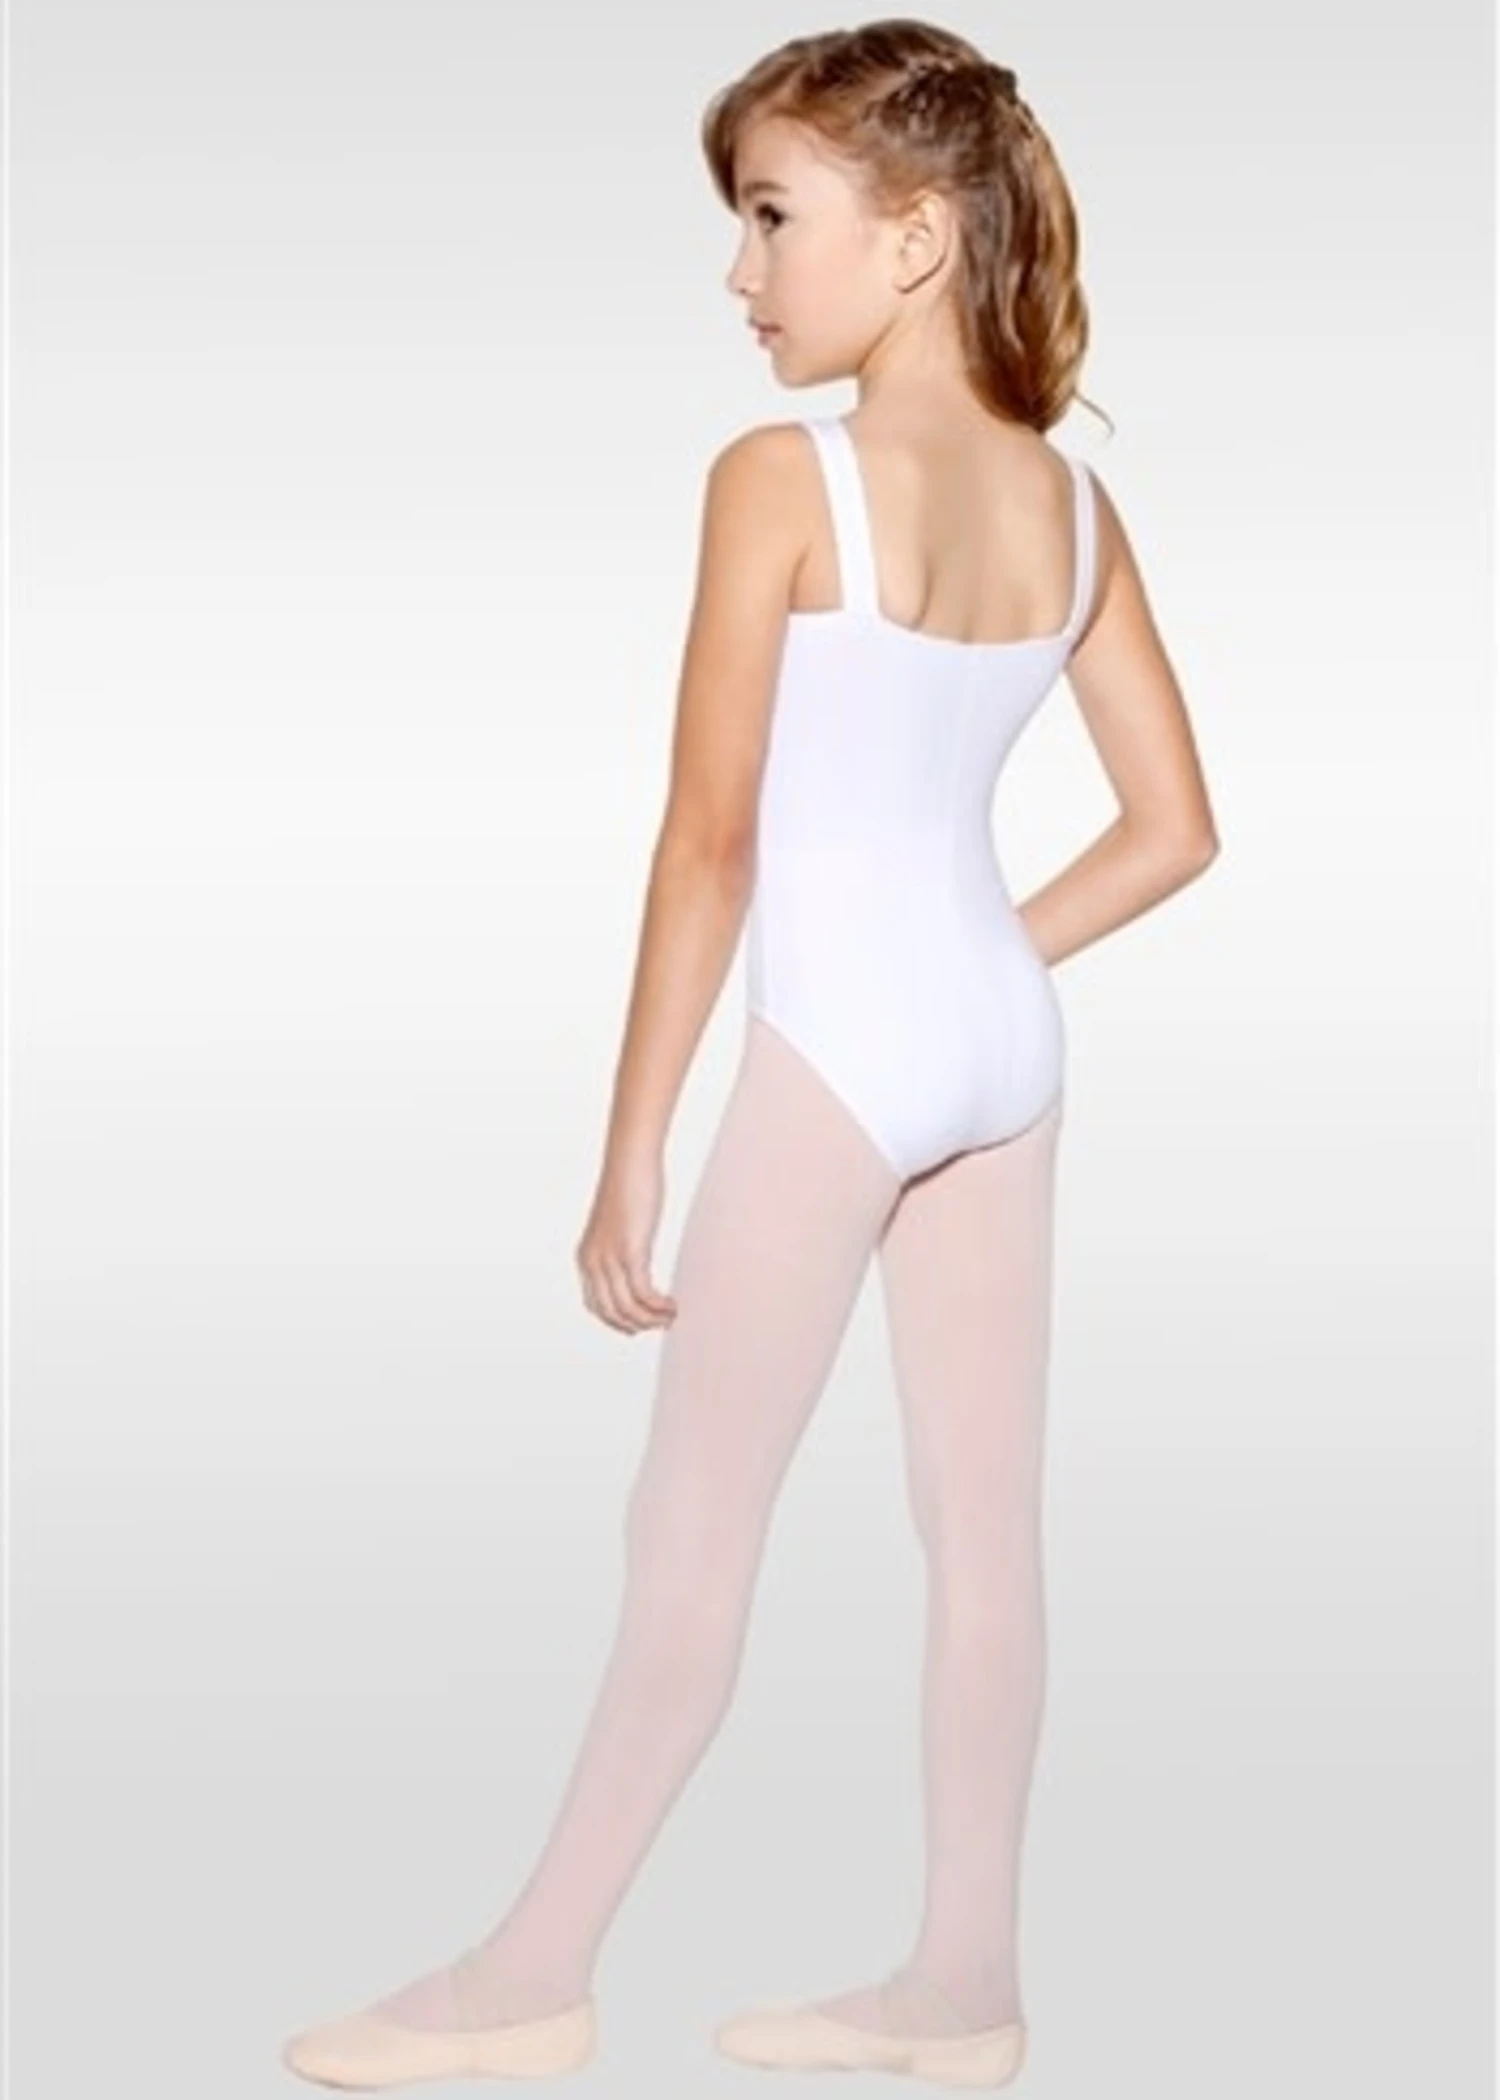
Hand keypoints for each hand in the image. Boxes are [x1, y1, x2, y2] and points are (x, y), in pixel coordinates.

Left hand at [574, 1148, 678, 1334]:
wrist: (630, 1160)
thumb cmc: (628, 1184)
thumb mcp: (620, 1225)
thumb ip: (624, 1247)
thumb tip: (637, 1262)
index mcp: (586, 1257)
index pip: (596, 1305)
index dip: (618, 1321)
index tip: (639, 1325)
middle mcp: (593, 1262)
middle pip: (611, 1312)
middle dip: (636, 1324)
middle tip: (660, 1324)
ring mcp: (610, 1259)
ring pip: (627, 1308)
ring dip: (651, 1319)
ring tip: (670, 1316)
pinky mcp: (630, 1252)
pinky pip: (643, 1294)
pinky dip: (658, 1306)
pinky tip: (672, 1305)